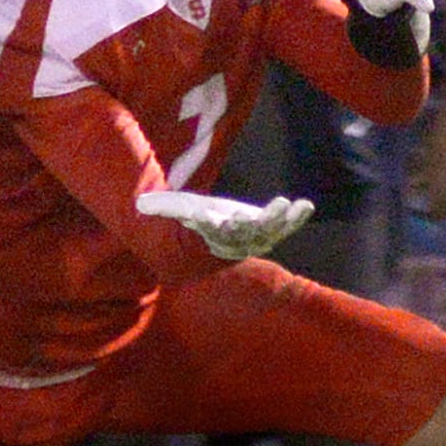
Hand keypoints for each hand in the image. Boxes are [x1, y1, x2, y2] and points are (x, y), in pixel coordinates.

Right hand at [135, 189, 313, 260]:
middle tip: (264, 212)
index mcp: (212, 237)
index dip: (212, 226)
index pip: (212, 233)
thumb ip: (160, 207)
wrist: (216, 241)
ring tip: (287, 205)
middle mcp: (236, 241)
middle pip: (246, 235)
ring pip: (269, 232)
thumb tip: (139, 204)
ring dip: (280, 220)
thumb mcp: (175, 210)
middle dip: (255, 224)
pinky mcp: (271, 228)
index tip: (209, 217)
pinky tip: (306, 205)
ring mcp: (256, 237)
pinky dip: (296, 218)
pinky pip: (286, 226)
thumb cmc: (194, 221)